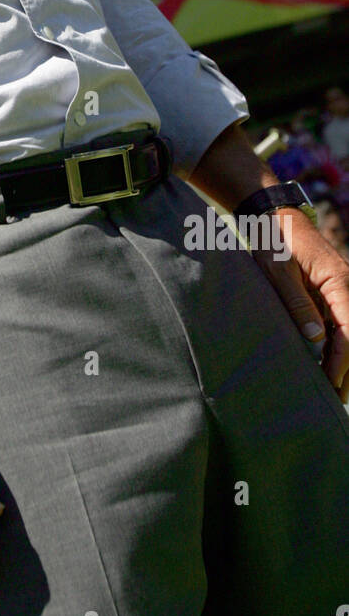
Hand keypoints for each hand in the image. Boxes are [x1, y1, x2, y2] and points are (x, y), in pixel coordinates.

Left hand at [252, 207, 348, 401]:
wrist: (274, 218)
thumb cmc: (274, 241)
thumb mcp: (278, 271)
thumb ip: (296, 302)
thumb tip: (316, 339)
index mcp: (338, 280)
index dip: (343, 358)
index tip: (331, 380)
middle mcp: (346, 286)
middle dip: (348, 367)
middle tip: (336, 398)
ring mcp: (341, 291)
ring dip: (344, 360)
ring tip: (334, 390)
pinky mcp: (331, 294)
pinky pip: (340, 324)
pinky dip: (336, 347)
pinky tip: (326, 366)